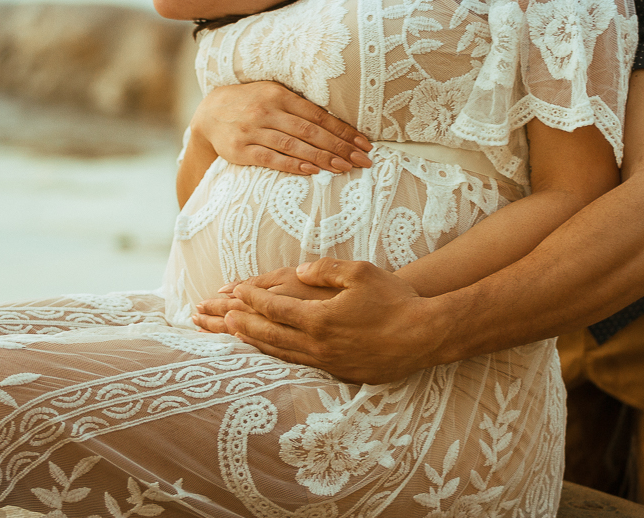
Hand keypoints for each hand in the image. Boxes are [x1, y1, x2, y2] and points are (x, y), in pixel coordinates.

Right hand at [191, 82, 371, 175]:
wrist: (209, 113)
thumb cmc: (251, 103)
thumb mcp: (273, 94)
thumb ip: (299, 105)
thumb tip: (337, 122)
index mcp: (279, 94)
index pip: (318, 115)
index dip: (343, 130)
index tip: (364, 144)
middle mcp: (267, 111)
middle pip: (310, 131)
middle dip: (339, 147)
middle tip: (362, 161)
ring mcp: (253, 130)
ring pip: (293, 145)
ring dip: (322, 158)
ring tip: (344, 168)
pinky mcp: (241, 149)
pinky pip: (271, 159)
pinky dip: (293, 165)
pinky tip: (312, 172)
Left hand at [206, 258, 447, 383]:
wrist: (425, 335)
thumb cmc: (395, 300)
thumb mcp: (360, 272)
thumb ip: (325, 269)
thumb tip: (299, 270)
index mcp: (319, 318)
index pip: (275, 309)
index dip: (252, 300)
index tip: (235, 292)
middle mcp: (318, 344)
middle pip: (269, 334)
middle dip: (241, 324)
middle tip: (218, 317)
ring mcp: (328, 361)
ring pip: (281, 353)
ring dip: (254, 343)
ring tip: (235, 335)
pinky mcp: (340, 372)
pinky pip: (299, 365)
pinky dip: (278, 357)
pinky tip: (272, 352)